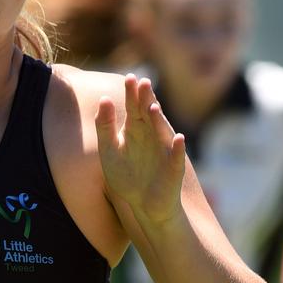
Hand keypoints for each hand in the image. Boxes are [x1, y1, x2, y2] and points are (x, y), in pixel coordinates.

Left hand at [95, 74, 186, 223]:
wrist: (142, 205)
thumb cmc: (127, 176)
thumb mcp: (109, 151)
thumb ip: (104, 127)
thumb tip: (104, 99)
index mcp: (136, 131)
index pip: (134, 107)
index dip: (132, 94)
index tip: (129, 77)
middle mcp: (152, 137)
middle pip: (149, 115)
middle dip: (146, 100)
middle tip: (142, 82)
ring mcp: (164, 151)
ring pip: (163, 132)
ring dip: (159, 120)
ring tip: (153, 107)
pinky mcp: (173, 169)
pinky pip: (177, 158)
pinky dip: (179, 149)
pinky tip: (179, 139)